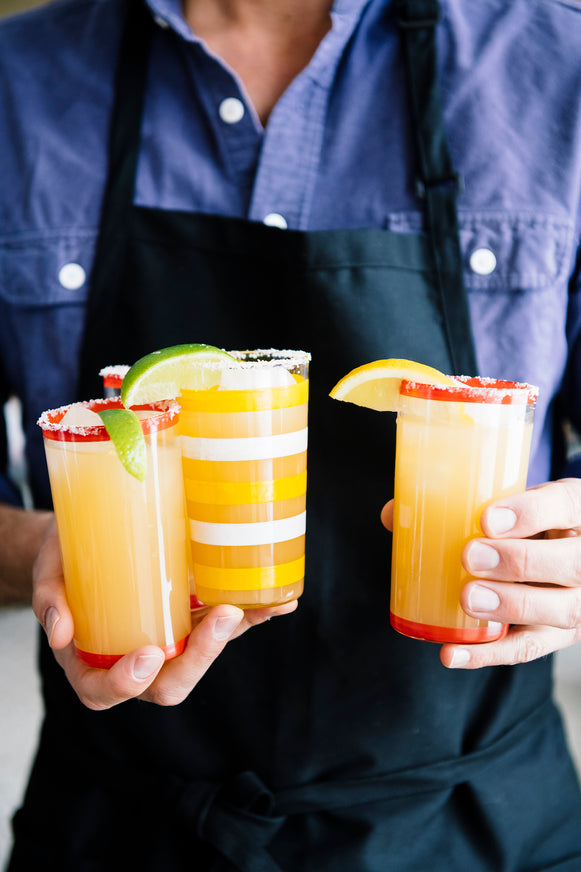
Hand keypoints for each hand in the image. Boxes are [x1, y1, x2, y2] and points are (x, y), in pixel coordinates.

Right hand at [32, 518, 296, 708]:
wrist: (88, 534)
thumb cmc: (65, 560)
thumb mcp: (50, 571)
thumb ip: (51, 598)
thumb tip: (61, 631)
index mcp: (92, 663)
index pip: (108, 690)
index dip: (128, 682)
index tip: (148, 654)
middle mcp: (136, 659)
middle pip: (169, 683)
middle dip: (201, 656)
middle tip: (222, 616)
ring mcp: (170, 639)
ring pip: (204, 653)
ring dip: (236, 634)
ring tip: (265, 605)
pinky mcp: (194, 616)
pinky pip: (222, 622)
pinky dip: (253, 614)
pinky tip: (279, 600)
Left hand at [381, 479, 580, 668]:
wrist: (563, 546)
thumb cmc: (529, 519)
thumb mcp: (513, 500)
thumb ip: (461, 504)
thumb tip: (392, 515)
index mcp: (578, 509)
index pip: (567, 505)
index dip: (531, 513)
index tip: (486, 518)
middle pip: (571, 563)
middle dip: (519, 561)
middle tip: (470, 556)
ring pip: (562, 611)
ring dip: (511, 606)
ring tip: (467, 598)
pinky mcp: (562, 635)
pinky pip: (530, 648)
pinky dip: (489, 654)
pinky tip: (451, 653)